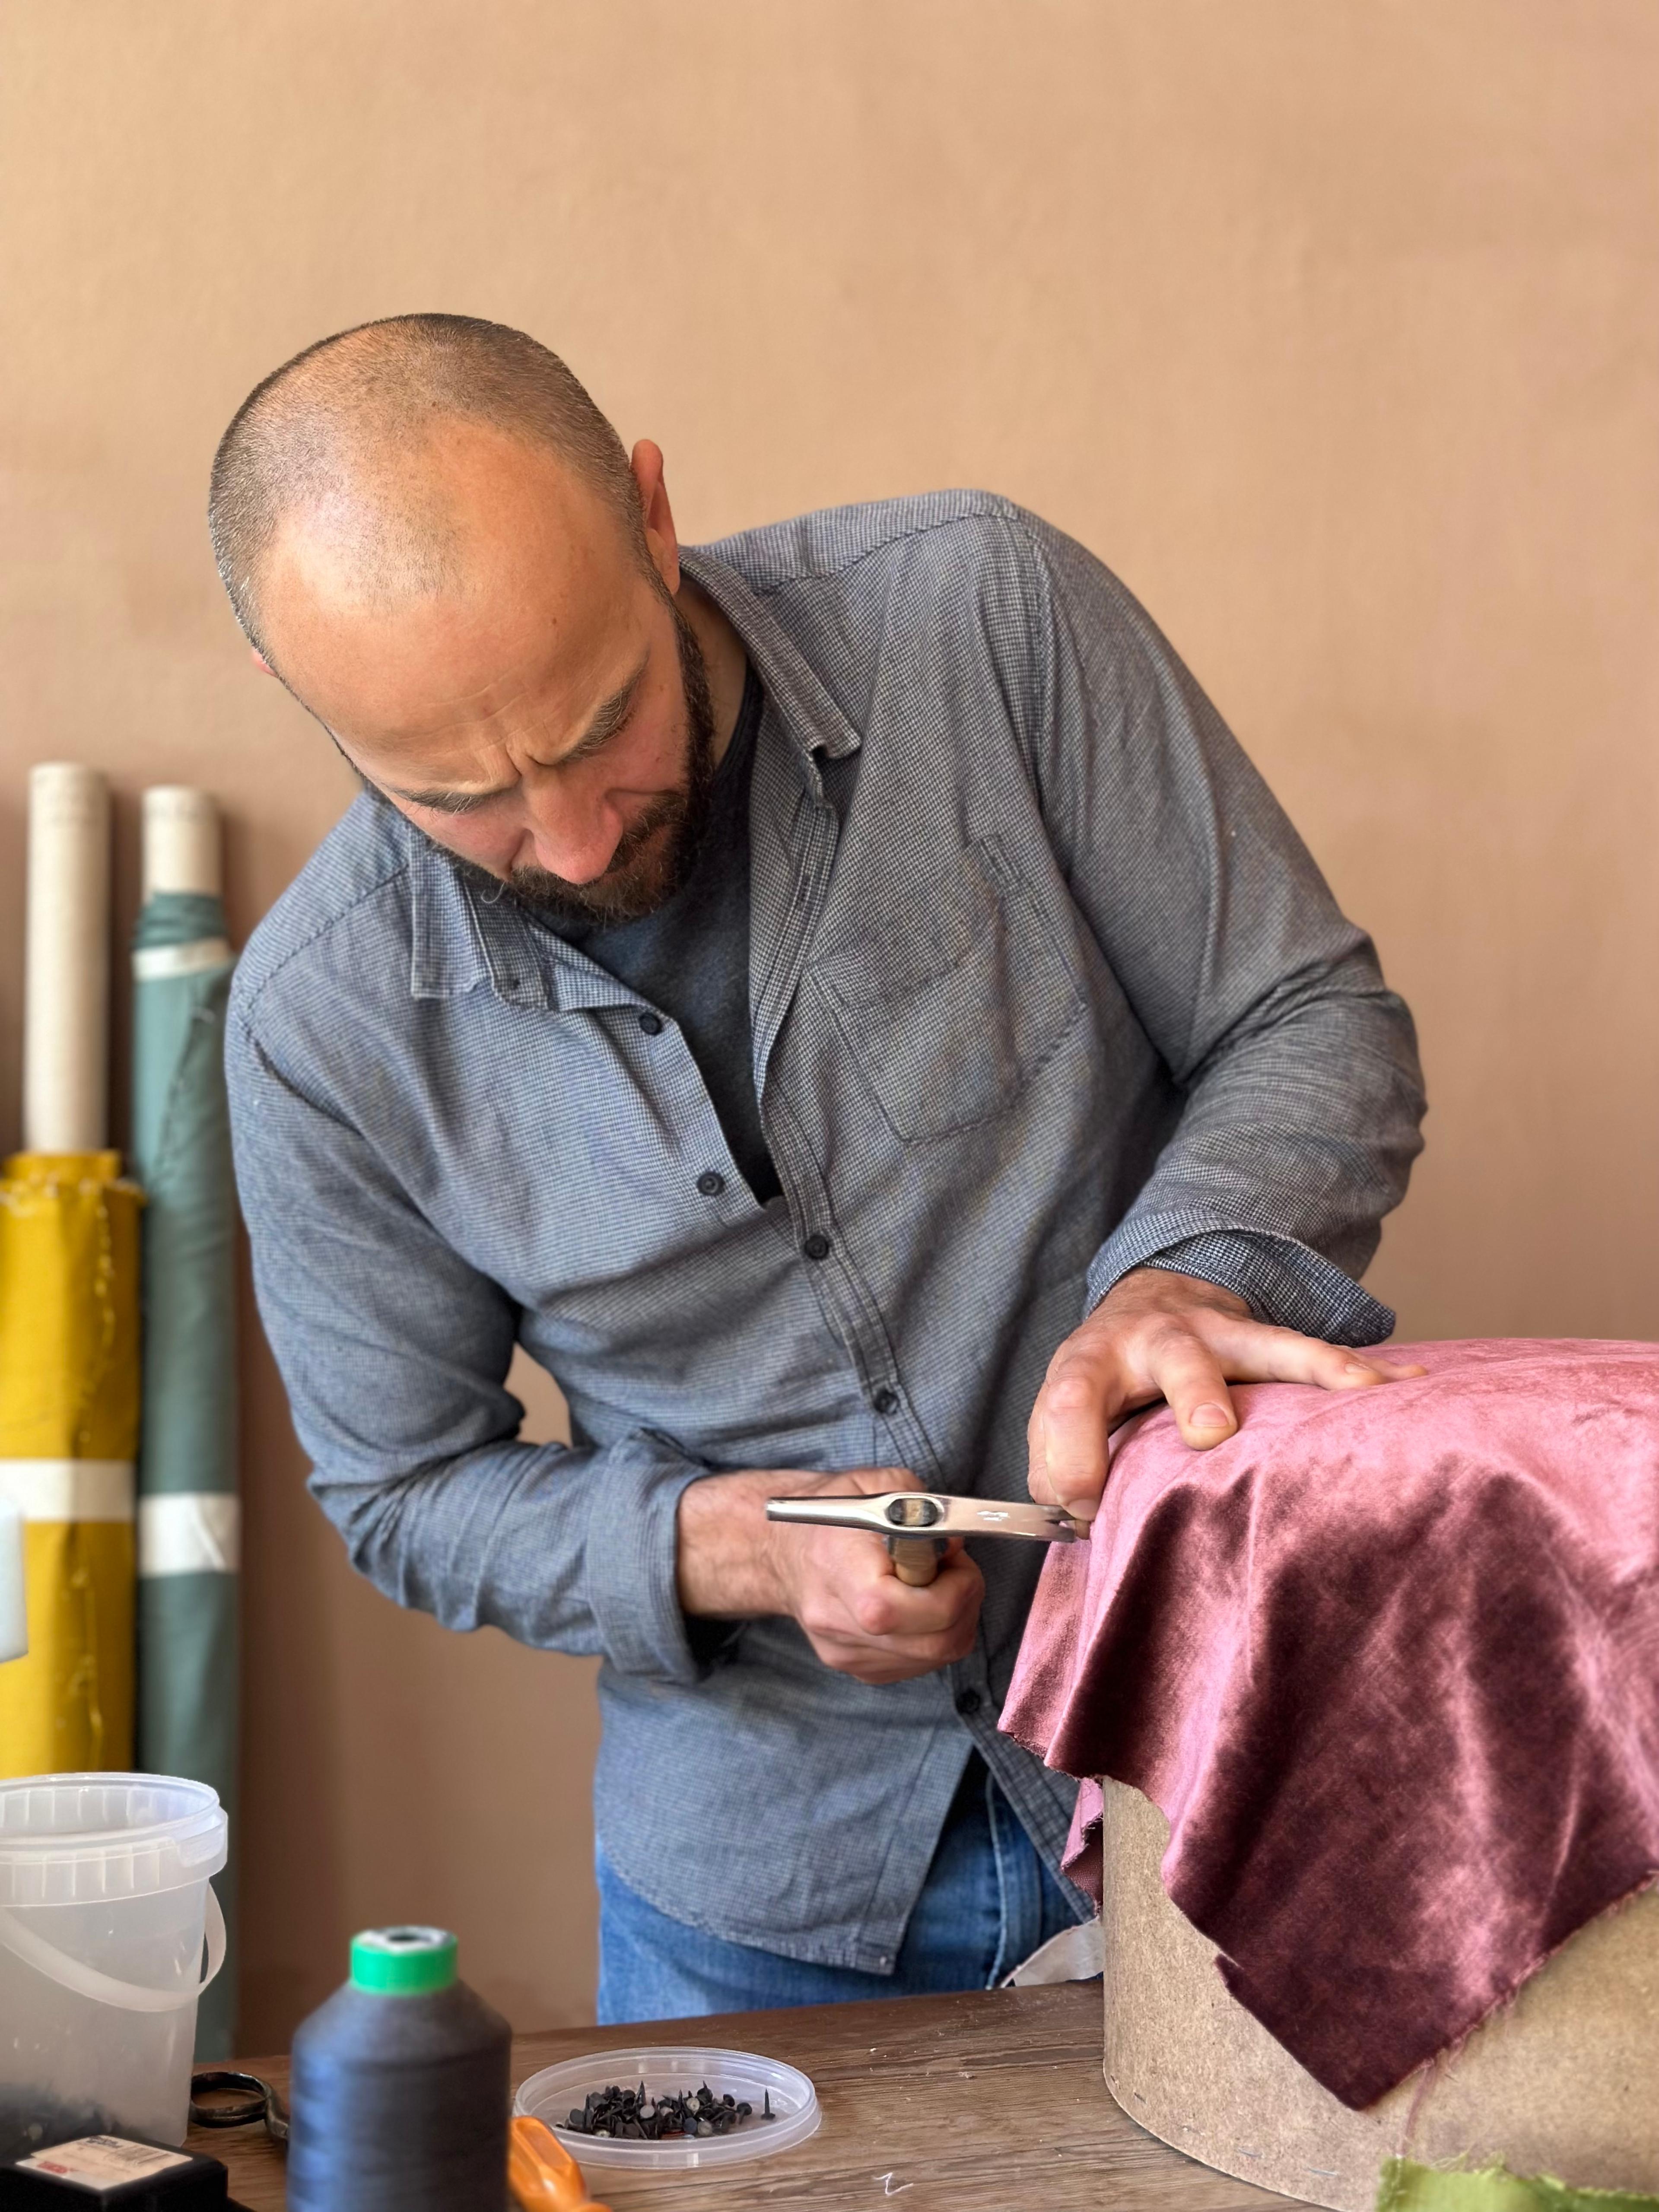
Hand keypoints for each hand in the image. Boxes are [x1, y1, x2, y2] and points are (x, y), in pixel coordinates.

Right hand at [676, 1465, 983, 1685]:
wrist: (781, 1551)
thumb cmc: (829, 1516)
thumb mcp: (874, 1485)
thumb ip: (922, 1508)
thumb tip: (954, 1543)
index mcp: (840, 1572)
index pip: (903, 1608)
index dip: (951, 1585)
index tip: (952, 1556)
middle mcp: (838, 1624)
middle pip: (933, 1642)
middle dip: (964, 1603)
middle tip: (956, 1570)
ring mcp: (848, 1654)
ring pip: (935, 1657)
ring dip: (954, 1619)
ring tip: (934, 1583)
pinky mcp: (859, 1669)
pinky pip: (920, 1664)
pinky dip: (934, 1635)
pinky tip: (918, 1605)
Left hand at [1027, 1267, 1425, 1523]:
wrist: (1143, 1306)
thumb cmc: (1100, 1387)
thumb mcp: (1060, 1420)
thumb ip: (1056, 1472)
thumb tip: (1076, 1516)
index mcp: (1091, 1363)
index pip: (1067, 1400)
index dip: (1070, 1452)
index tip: (1079, 1502)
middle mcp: (1157, 1339)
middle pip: (1176, 1359)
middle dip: (1196, 1393)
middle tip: (1211, 1431)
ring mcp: (1218, 1334)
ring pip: (1266, 1346)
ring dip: (1309, 1370)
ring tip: (1360, 1390)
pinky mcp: (1263, 1341)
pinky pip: (1317, 1356)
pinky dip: (1361, 1373)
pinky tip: (1408, 1384)